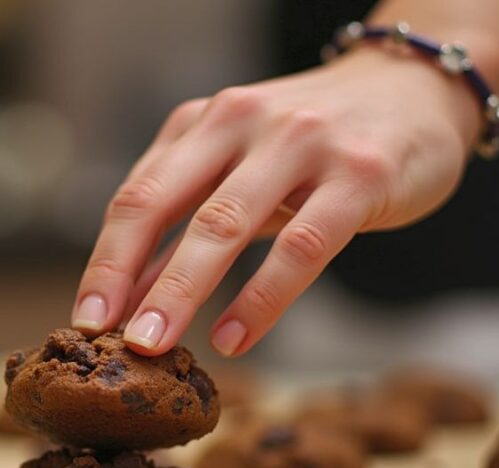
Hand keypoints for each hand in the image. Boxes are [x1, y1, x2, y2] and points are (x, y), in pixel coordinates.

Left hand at [71, 46, 480, 356]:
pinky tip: (234, 338)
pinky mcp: (359, 174)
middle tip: (108, 342)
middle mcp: (242, 123)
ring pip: (224, 225)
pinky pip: (301, 246)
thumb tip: (130, 300)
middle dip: (127, 278)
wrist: (415, 88)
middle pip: (166, 207)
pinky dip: (261, 299)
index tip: (83, 322)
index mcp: (203, 124)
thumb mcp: (240, 169)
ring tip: (155, 347)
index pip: (137, 197)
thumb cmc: (313, 145)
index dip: (105, 262)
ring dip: (180, 291)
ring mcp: (301, 144)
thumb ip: (188, 225)